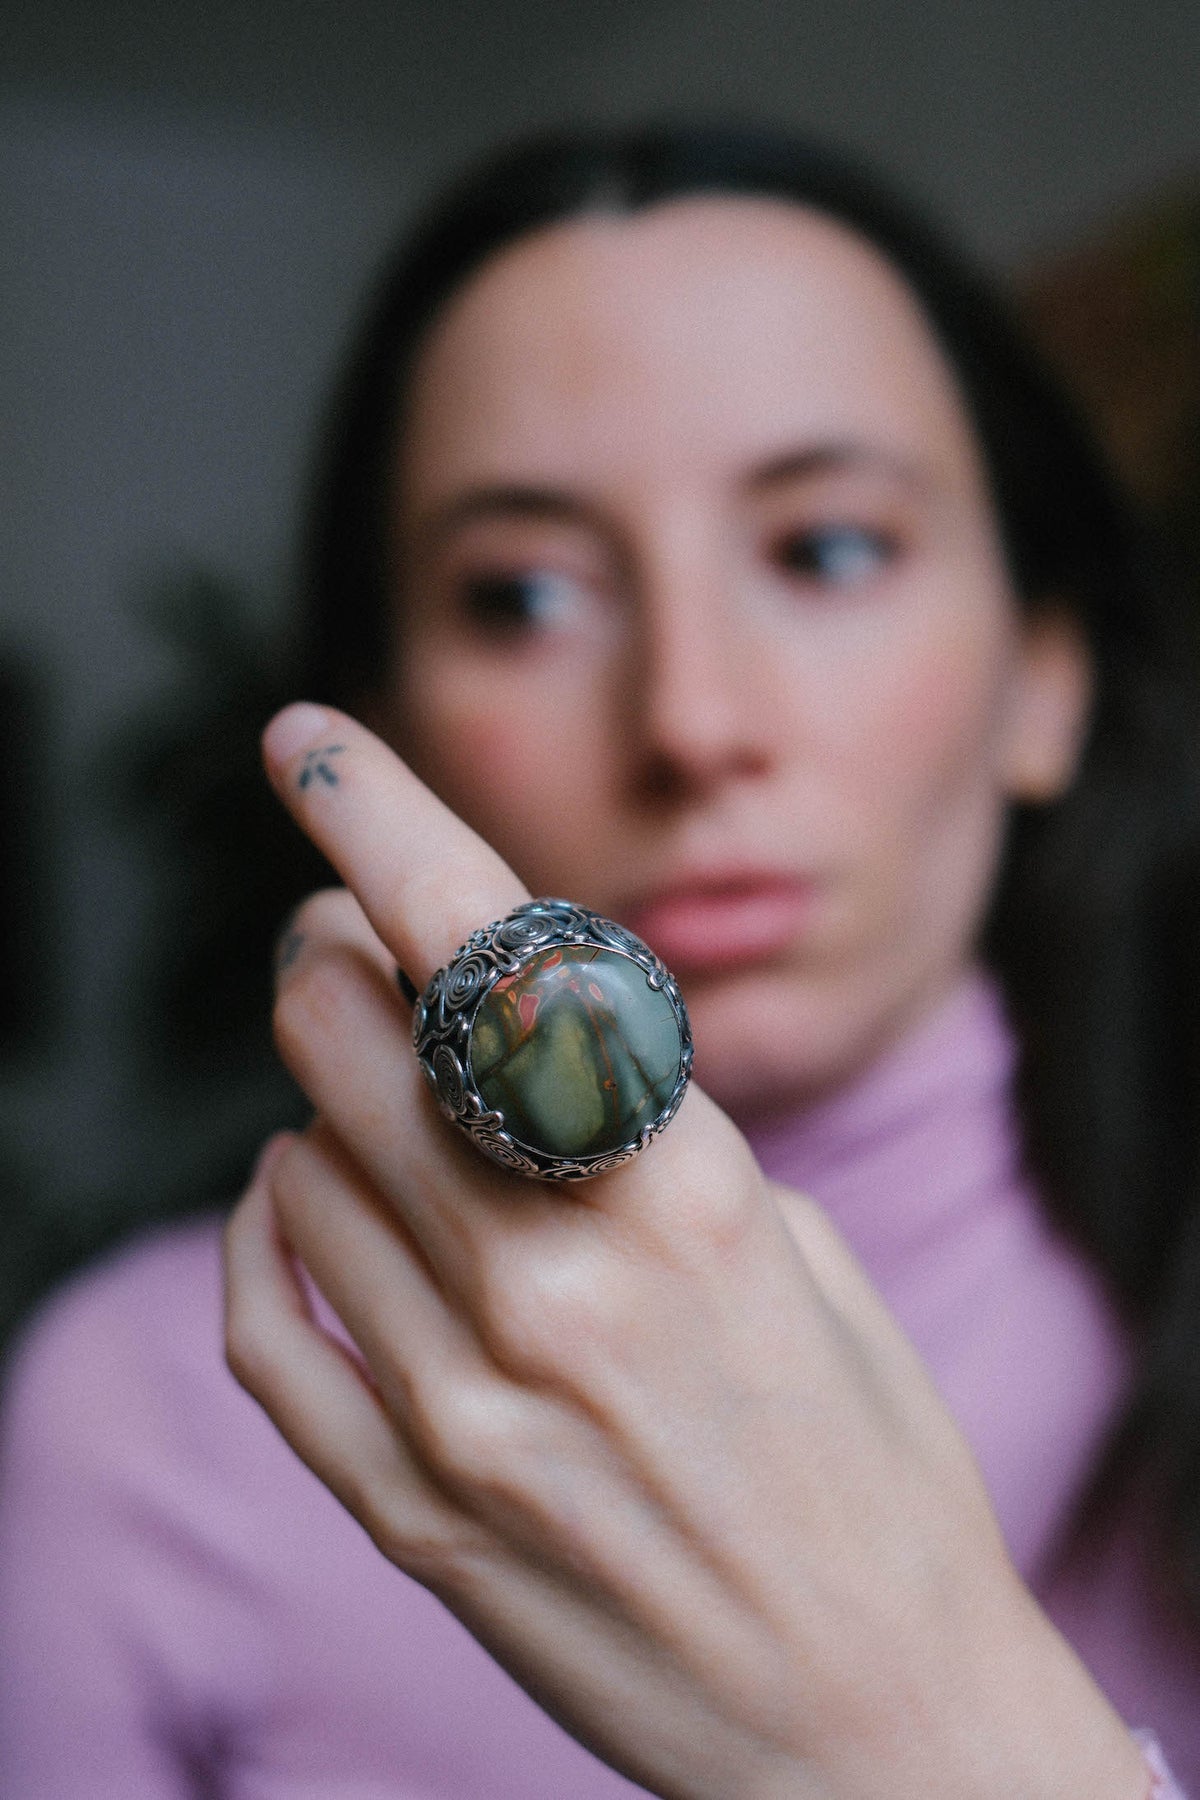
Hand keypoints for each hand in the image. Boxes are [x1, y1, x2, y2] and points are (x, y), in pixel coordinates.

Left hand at [224, 703, 1147, 1799]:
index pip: (495, 955)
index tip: (308, 739)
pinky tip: (306, 1206)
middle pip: (350, 1037)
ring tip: (376, 1104)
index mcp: (688, 1195)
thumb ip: (648, 1147)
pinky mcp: (410, 1511)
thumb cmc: (865, 1471)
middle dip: (326, 956)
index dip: (382, 819)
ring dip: (318, 1097)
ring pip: (300, 1161)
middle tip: (337, 940)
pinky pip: (268, 1324)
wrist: (873, 1728)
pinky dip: (269, 1232)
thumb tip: (505, 1047)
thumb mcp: (800, 1260)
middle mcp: (563, 1284)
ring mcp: (470, 1407)